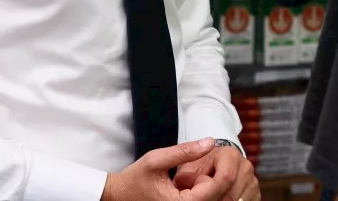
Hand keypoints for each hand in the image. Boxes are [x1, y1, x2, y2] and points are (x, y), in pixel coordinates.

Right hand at [102, 138, 225, 200]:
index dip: (219, 171)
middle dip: (208, 178)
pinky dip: (196, 190)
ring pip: (210, 197)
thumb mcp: (157, 160)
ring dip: (202, 185)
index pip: (214, 189)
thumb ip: (185, 151)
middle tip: (186, 172)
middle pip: (216, 194)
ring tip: (179, 180)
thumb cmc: (134, 179)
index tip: (215, 156)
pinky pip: (201, 199)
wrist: (119, 196)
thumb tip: (210, 142)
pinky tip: (181, 185)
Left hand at [175, 145, 258, 200]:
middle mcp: (246, 166)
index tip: (199, 195)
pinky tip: (219, 200)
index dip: (211, 190)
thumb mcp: (188, 166)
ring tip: (210, 197)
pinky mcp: (255, 193)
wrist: (212, 166)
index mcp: (232, 155)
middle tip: (203, 198)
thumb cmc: (198, 166)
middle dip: (215, 200)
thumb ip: (186, 173)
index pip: (226, 177)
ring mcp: (252, 181)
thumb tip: (178, 183)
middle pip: (232, 194)